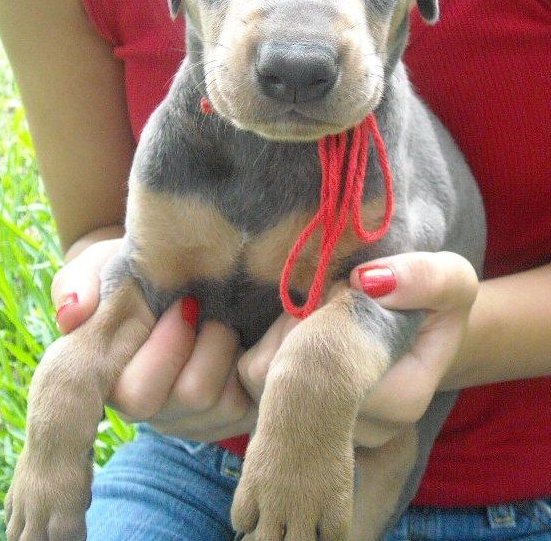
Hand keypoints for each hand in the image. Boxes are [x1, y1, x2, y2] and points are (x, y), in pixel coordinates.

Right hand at [52, 240, 255, 440]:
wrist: (180, 273)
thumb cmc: (135, 272)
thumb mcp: (101, 265)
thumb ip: (79, 283)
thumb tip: (72, 315)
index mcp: (117, 381)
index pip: (137, 394)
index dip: (166, 349)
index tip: (184, 303)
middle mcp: (156, 411)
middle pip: (191, 396)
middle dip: (207, 344)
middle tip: (206, 307)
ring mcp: (196, 419)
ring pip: (225, 398)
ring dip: (229, 344)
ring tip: (221, 317)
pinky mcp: (235, 416)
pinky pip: (253, 398)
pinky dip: (256, 357)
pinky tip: (247, 334)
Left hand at [238, 251, 478, 448]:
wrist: (416, 327)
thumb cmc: (433, 302)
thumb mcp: (452, 278)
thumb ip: (426, 277)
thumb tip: (369, 282)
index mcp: (402, 400)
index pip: (339, 361)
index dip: (329, 312)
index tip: (347, 287)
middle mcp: (360, 428)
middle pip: (298, 372)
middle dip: (300, 320)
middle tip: (326, 295)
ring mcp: (322, 428)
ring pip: (269, 375)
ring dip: (283, 328)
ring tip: (317, 309)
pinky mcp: (290, 414)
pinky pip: (254, 374)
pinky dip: (269, 341)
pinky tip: (299, 327)